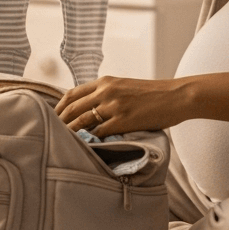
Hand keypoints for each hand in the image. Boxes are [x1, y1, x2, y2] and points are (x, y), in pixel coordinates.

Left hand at [56, 70, 228, 137]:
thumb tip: (91, 111)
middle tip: (50, 134)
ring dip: (69, 133)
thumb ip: (108, 95)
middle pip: (71, 107)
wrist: (177, 96)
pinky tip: (83, 148)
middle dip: (58, 122)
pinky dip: (88, 141)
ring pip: (81, 120)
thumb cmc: (154, 95)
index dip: (58, 108)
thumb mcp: (126, 88)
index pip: (72, 93)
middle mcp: (106, 90)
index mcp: (105, 81)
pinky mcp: (123, 119)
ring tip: (61, 143)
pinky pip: (98, 132)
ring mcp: (114, 105)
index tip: (52, 119)